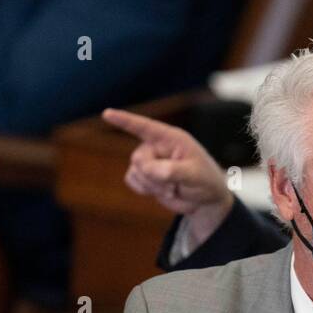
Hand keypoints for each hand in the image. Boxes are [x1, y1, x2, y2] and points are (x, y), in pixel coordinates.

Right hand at [103, 108, 232, 233]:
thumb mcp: (195, 174)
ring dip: (152, 186)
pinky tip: (161, 191)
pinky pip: (131, 180)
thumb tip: (149, 169)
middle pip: (139, 158)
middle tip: (174, 187)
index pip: (145, 127)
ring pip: (135, 171)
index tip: (107, 113)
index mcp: (171, 138)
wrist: (204, 199)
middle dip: (153, 177)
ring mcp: (149, 160)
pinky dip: (144, 189)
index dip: (125, 120)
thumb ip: (173, 170)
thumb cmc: (205, 180)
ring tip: (173, 189)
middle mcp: (157, 146)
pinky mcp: (144, 175)